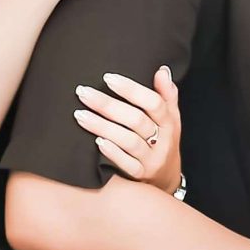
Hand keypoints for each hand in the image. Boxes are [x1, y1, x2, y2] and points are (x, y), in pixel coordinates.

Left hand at [75, 66, 183, 194]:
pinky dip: (112, 153)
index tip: (107, 78)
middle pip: (136, 120)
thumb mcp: (170, 118)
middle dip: (108, 105)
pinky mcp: (140, 176)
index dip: (131, 89)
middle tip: (83, 92)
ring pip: (128, 141)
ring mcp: (151, 160)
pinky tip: (96, 142)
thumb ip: (166, 94)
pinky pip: (127, 165)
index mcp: (169, 122)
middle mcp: (163, 141)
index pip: (153, 102)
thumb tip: (162, 70)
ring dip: (103, 126)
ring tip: (79, 115)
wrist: (166, 179)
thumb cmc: (163, 140)